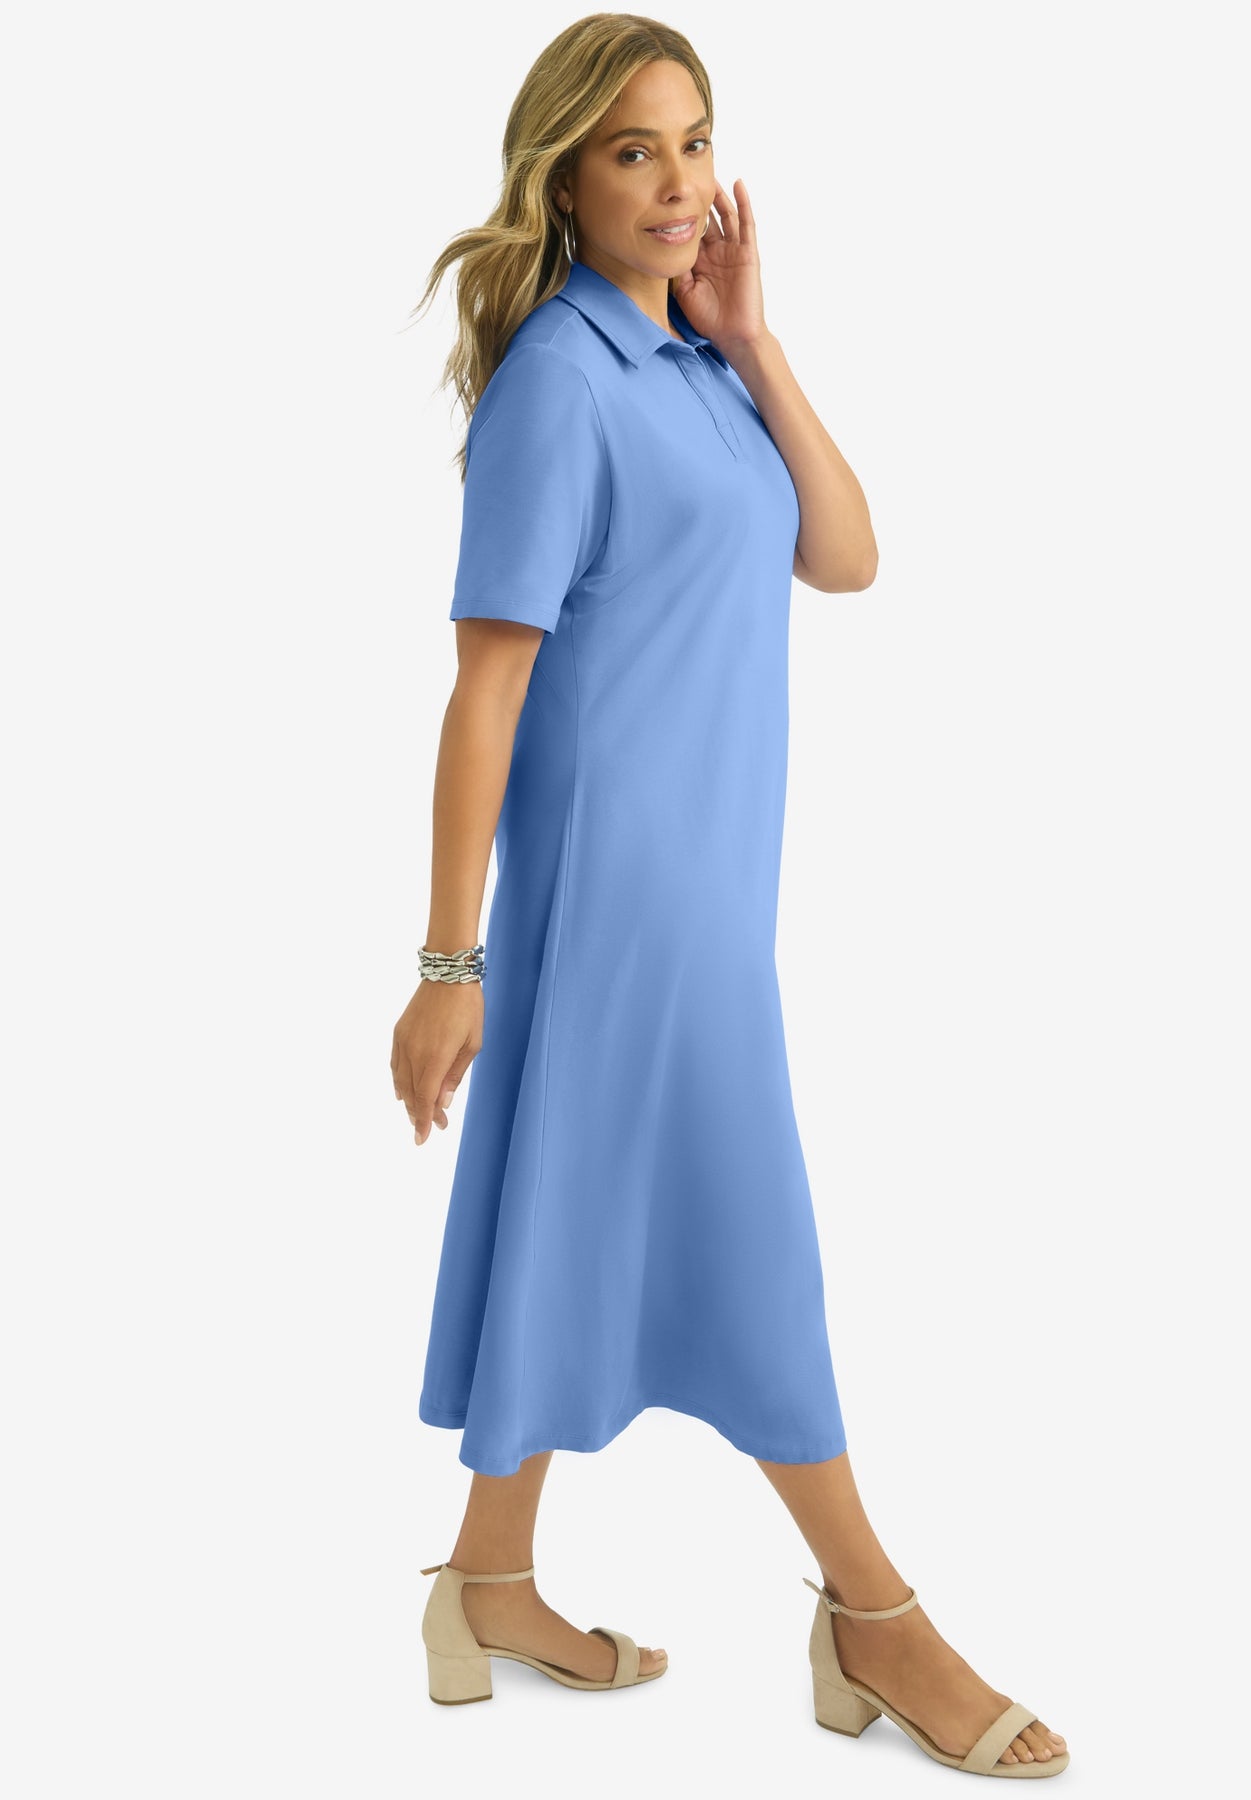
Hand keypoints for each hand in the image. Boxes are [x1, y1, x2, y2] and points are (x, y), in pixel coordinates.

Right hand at [391, 978, 482, 1146]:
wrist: (447, 974)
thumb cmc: (468, 1008)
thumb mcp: (472, 1044)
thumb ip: (455, 1075)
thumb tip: (443, 1102)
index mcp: (435, 1057)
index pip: (425, 1099)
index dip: (423, 1121)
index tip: (423, 1139)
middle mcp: (414, 1052)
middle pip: (411, 1094)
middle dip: (419, 1114)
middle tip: (433, 1126)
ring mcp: (403, 1042)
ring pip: (400, 1082)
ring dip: (408, 1101)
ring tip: (417, 1114)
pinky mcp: (398, 1033)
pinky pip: (394, 1065)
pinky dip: (398, 1082)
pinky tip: (401, 1092)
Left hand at [672, 177, 768, 353]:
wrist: (733, 335)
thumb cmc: (710, 319)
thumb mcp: (684, 291)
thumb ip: (677, 267)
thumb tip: (663, 244)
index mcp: (700, 261)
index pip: (688, 231)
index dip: (678, 214)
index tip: (664, 196)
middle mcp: (716, 252)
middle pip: (706, 218)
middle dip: (697, 199)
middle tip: (686, 177)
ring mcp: (733, 250)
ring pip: (725, 215)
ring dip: (718, 195)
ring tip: (708, 174)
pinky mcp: (747, 252)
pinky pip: (746, 223)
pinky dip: (743, 203)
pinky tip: (738, 184)